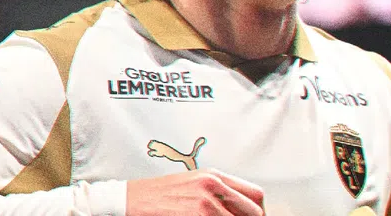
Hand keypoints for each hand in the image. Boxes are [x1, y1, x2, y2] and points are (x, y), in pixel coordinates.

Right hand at [126, 168, 264, 215]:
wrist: (131, 200)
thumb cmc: (160, 195)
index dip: (259, 212)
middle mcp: (213, 186)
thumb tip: (240, 210)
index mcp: (215, 176)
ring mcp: (205, 203)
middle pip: (254, 212)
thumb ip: (218, 193)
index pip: (256, 195)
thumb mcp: (193, 185)